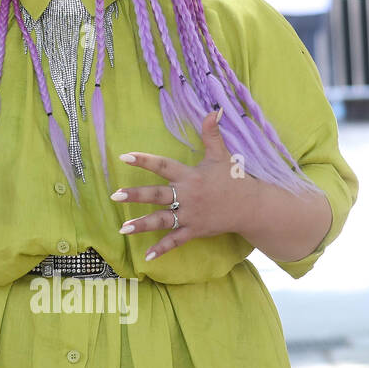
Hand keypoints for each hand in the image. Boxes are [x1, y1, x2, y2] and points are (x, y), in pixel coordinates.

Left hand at [109, 109, 250, 261]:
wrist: (253, 207)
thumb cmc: (234, 179)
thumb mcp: (222, 155)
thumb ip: (211, 134)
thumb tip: (212, 110)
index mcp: (190, 176)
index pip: (163, 165)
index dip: (144, 160)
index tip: (124, 156)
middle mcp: (188, 195)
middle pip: (158, 195)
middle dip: (136, 196)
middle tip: (115, 196)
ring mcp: (191, 215)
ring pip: (163, 220)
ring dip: (142, 225)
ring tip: (122, 228)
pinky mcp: (195, 231)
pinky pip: (176, 241)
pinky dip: (162, 250)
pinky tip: (146, 257)